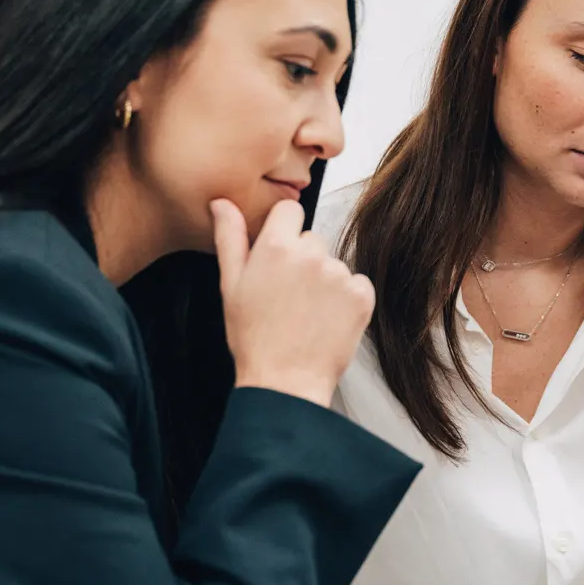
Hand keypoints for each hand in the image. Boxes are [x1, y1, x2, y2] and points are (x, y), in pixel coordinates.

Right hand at [212, 198, 374, 407]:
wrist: (285, 382)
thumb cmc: (253, 337)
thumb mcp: (230, 286)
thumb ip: (230, 238)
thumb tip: (222, 203)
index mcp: (276, 247)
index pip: (289, 212)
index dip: (282, 233)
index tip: (277, 259)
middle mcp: (311, 254)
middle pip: (312, 240)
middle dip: (302, 261)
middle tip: (287, 297)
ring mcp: (339, 274)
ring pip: (333, 264)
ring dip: (324, 282)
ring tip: (305, 314)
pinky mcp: (361, 295)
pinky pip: (356, 284)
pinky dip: (346, 300)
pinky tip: (325, 320)